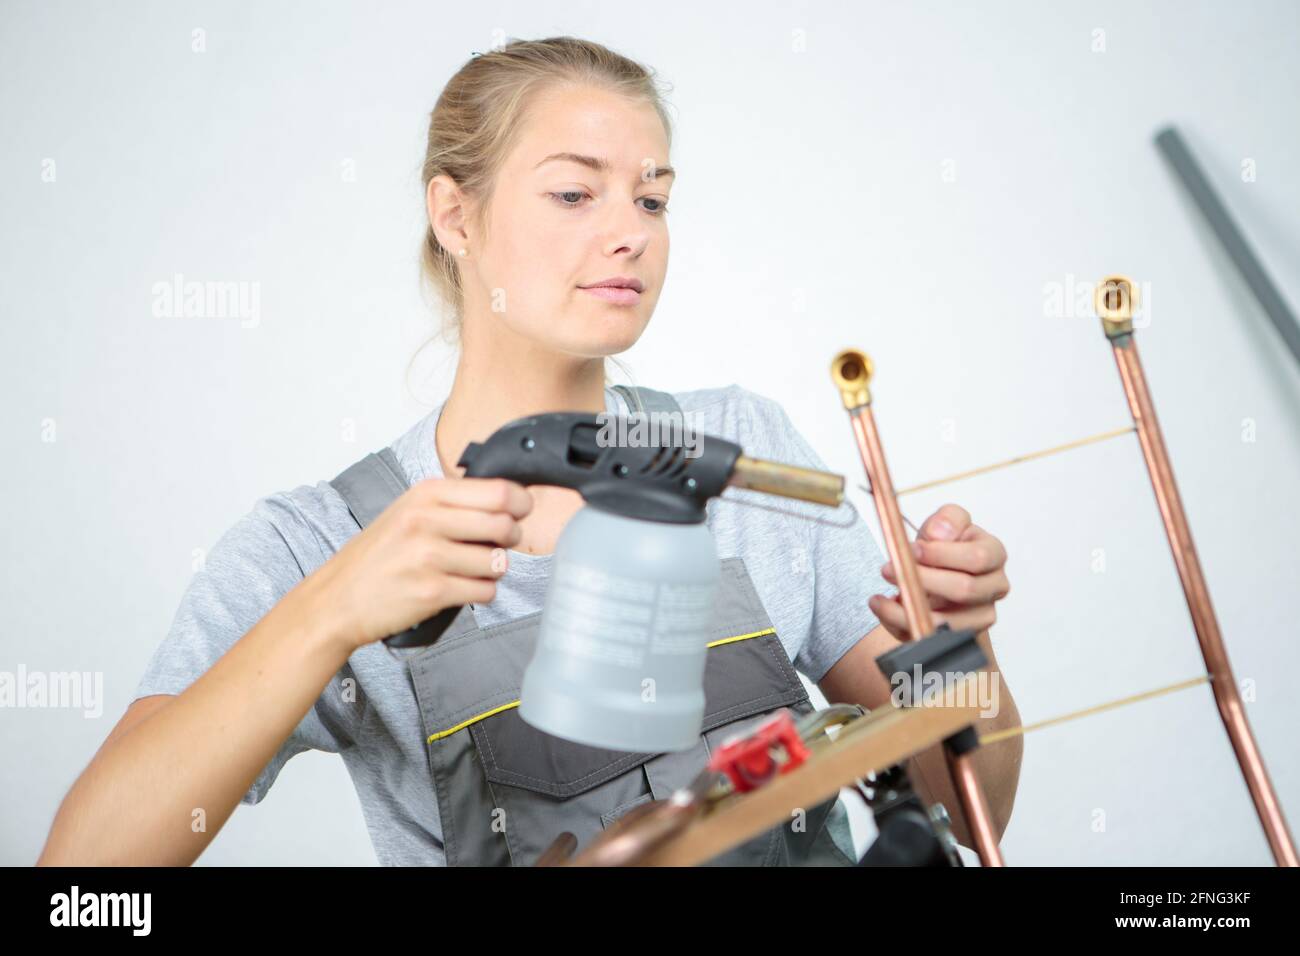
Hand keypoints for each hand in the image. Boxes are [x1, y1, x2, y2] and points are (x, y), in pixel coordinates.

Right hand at [303, 477, 533, 649]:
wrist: (336, 599)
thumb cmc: (377, 556)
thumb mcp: (408, 510)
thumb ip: (452, 502)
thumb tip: (509, 499)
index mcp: (426, 494)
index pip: (500, 491)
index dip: (521, 503)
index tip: (520, 512)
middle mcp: (426, 521)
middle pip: (505, 525)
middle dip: (511, 538)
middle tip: (499, 544)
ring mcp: (428, 557)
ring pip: (499, 562)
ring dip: (494, 570)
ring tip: (473, 569)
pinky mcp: (432, 592)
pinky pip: (485, 591)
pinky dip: (481, 592)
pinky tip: (462, 588)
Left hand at [868, 503, 1009, 640]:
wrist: (941, 573)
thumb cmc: (946, 547)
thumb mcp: (946, 523)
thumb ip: (948, 519)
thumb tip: (939, 533)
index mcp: (995, 555)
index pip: (977, 557)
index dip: (941, 554)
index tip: (912, 549)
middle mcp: (994, 588)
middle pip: (963, 590)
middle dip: (921, 579)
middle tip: (889, 569)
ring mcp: (980, 616)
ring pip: (946, 621)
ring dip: (908, 608)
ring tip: (881, 596)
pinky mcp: (958, 637)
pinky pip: (929, 637)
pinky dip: (901, 624)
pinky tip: (885, 609)